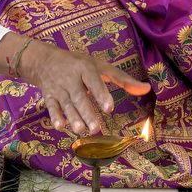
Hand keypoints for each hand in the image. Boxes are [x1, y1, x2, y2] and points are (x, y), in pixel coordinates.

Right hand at [20, 41, 149, 135]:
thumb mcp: (100, 67)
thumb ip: (123, 79)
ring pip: (66, 104)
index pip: (93, 81)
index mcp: (85, 68)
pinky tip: (60, 126)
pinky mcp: (48, 96)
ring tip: (81, 131)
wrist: (44, 60)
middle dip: (86, 113)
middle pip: (79, 97)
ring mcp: (58, 88)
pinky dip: (54, 116)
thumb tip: (147, 89)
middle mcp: (71, 78)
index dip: (100, 94)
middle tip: (96, 128)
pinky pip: (51, 107)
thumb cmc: (79, 64)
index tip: (109, 108)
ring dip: (73, 118)